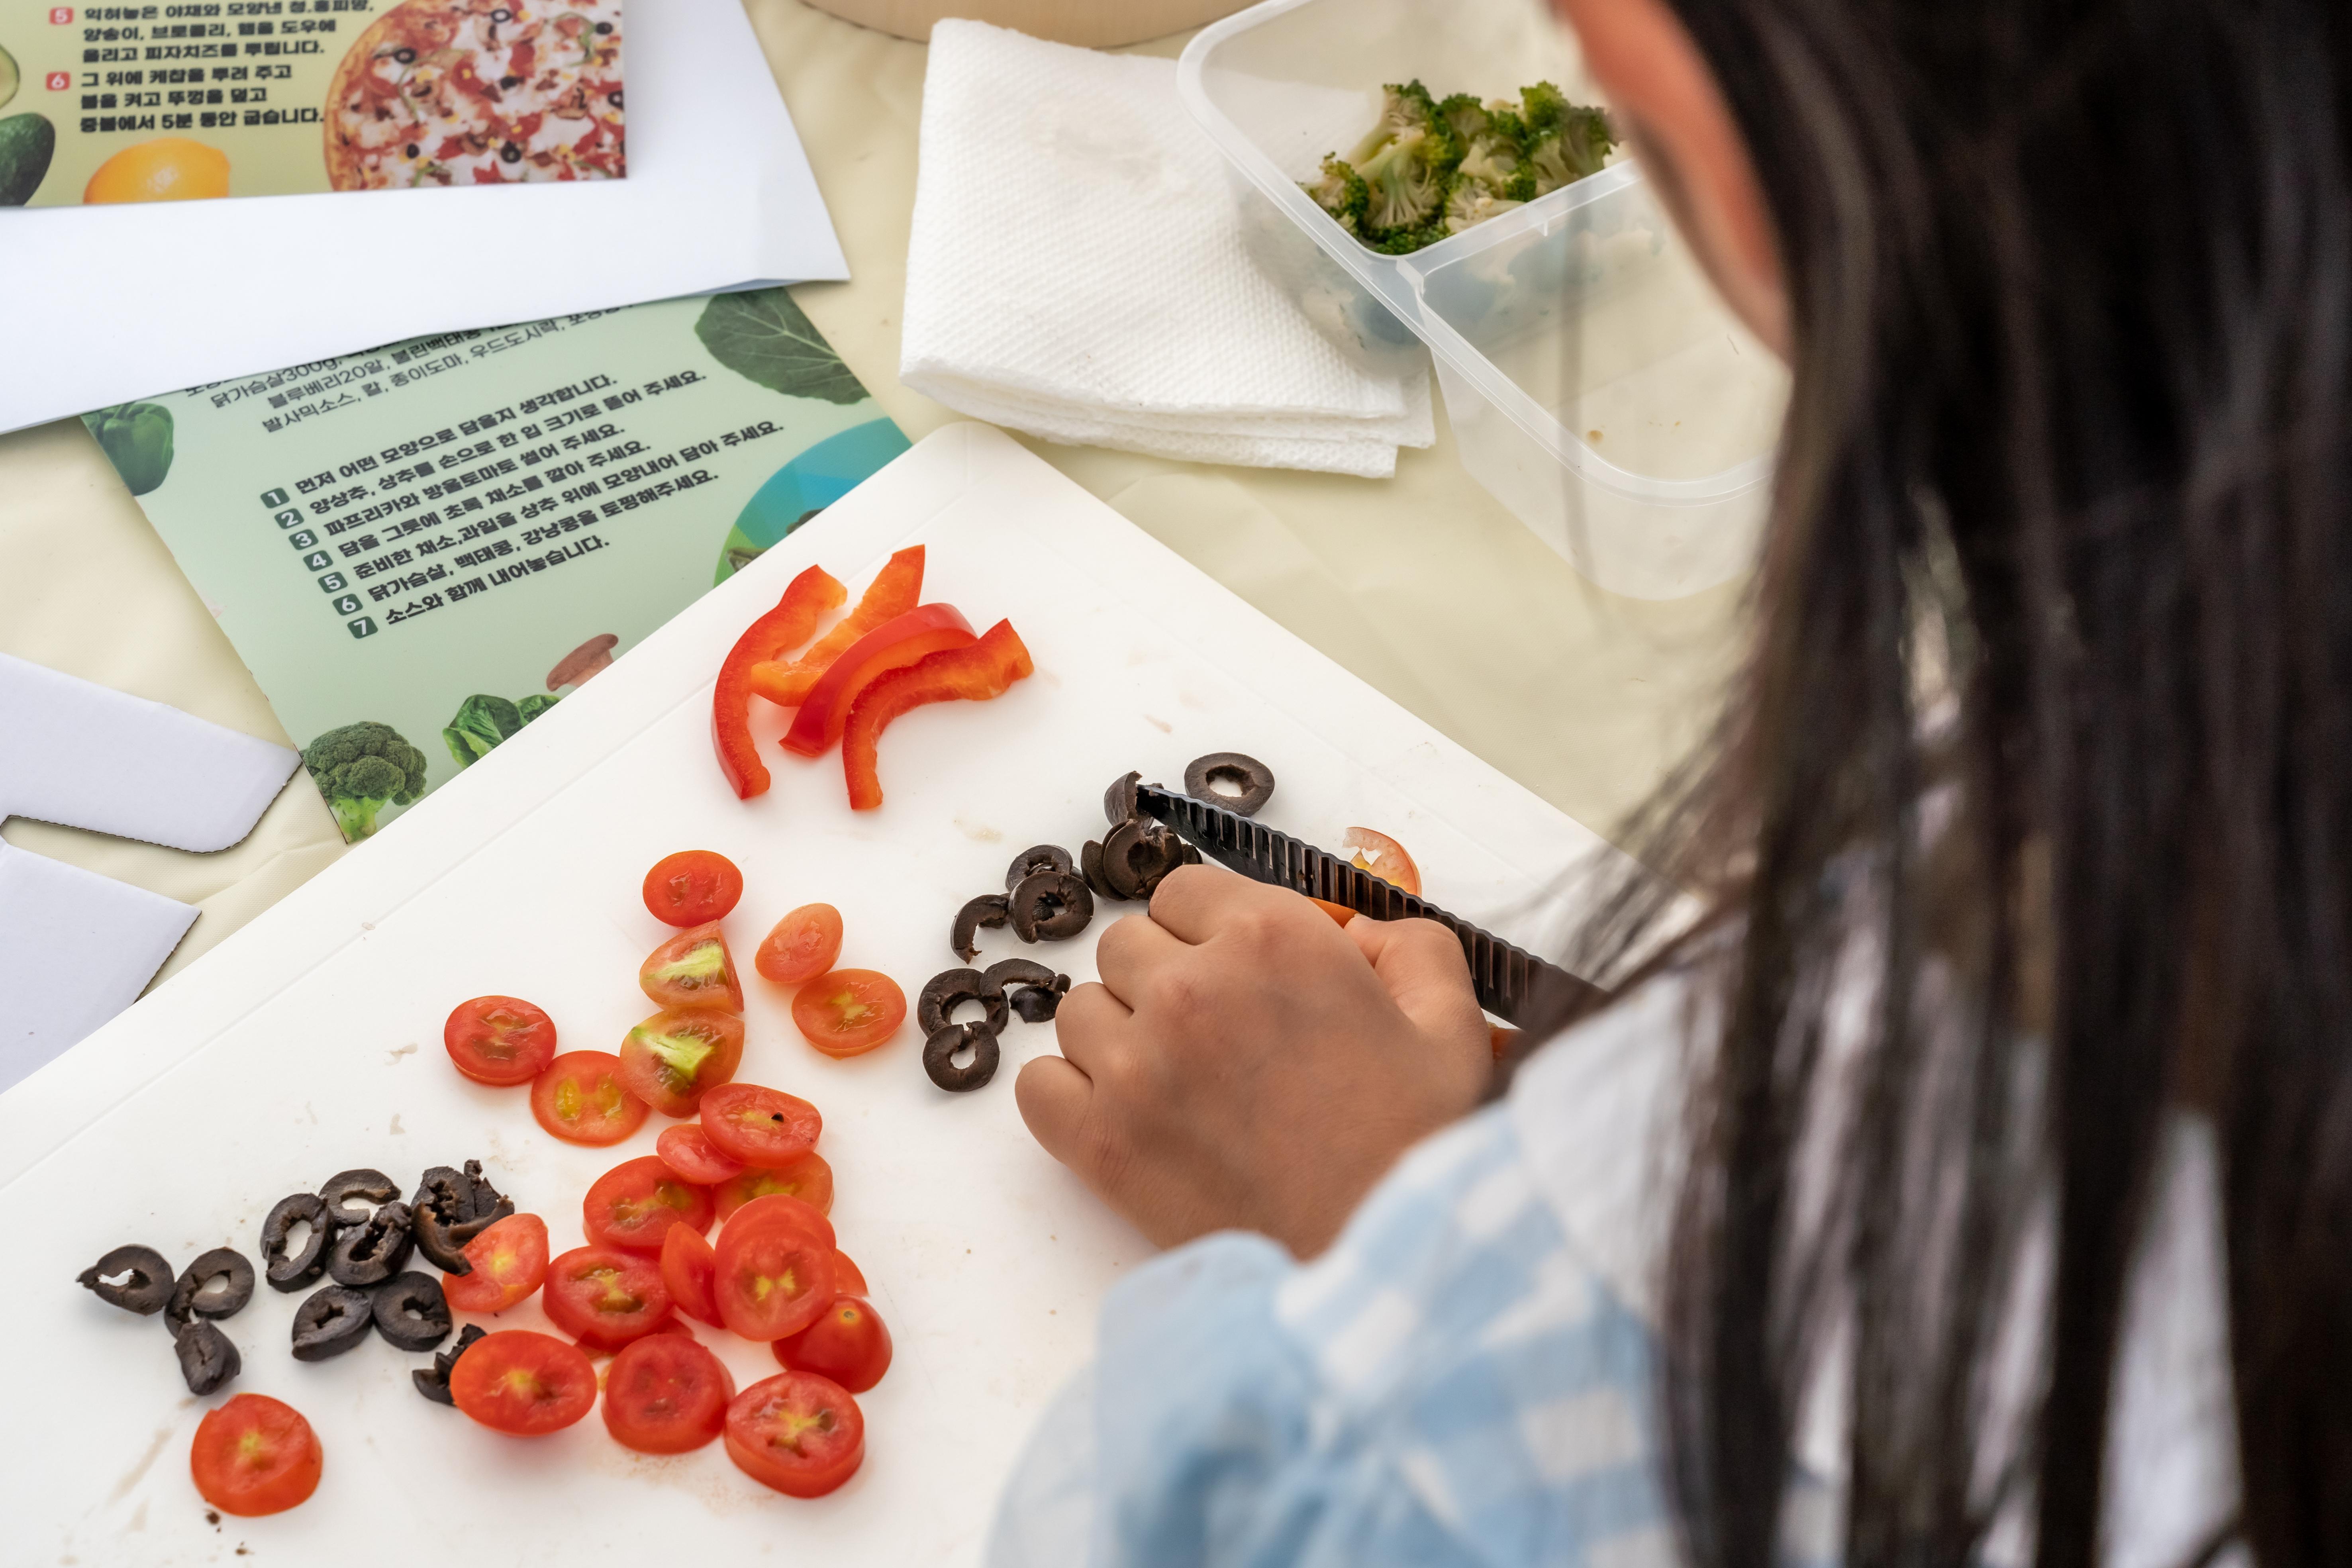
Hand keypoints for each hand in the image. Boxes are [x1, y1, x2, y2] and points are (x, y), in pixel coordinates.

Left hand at [1014, 864, 1492, 1258]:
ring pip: (1079, 1012)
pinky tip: (1124, 1118)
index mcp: (1273, 939)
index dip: (1207, 932)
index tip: (1231, 974)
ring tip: (1177, 1086)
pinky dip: (1069, 1096)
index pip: (1183, 892)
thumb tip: (1355, 934)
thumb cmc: (1415, 1148)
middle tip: (1213, 1038)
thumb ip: (1408, 948)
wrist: (1381, 1261)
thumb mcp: (1449, 1024)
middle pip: (1126, 947)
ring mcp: (1137, 1065)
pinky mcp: (1101, 1142)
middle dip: (1164, 980)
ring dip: (1118, 1038)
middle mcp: (1193, 988)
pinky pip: (1037, 1085)